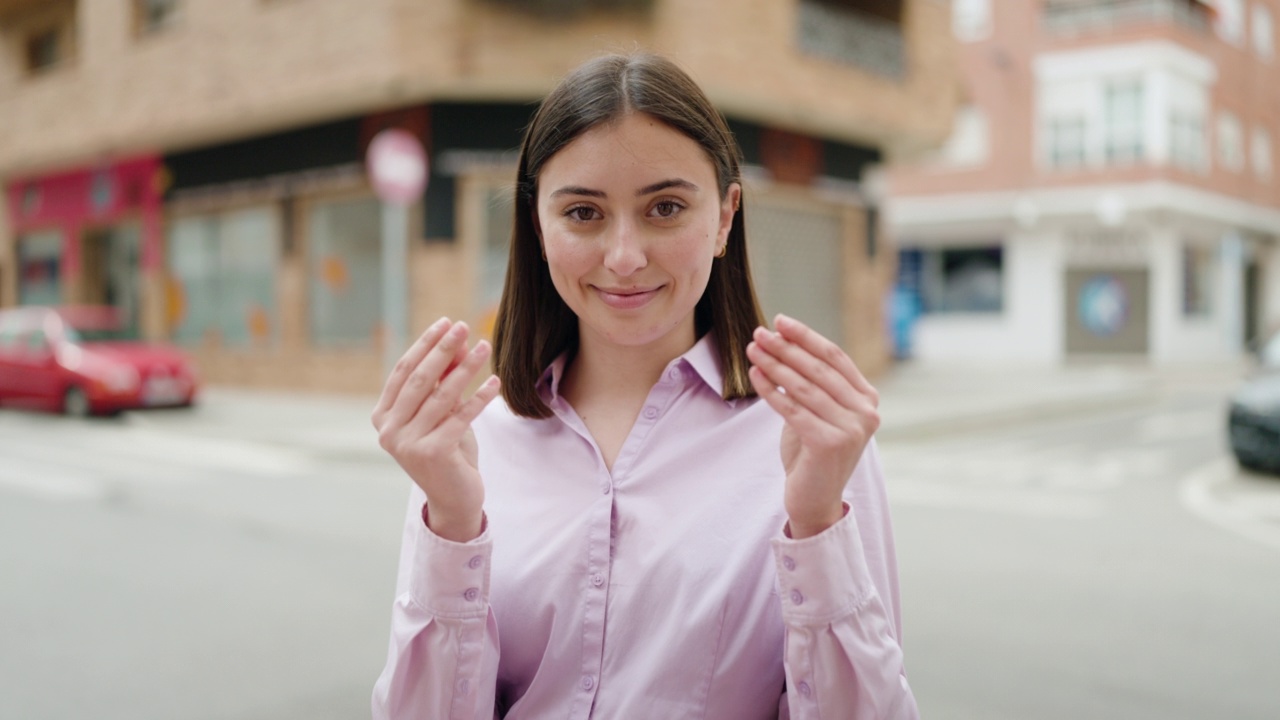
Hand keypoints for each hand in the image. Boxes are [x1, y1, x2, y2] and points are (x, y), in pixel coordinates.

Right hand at [371, 318, 501, 541]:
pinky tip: (494, 382)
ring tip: (484, 347)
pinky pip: (460, 416)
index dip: (425, 345)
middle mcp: (389, 430)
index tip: (446, 324)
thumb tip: (457, 341)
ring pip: (441, 396)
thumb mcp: (442, 411)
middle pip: (419, 379)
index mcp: (382, 416)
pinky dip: (479, 397)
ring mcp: (407, 444)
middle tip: (464, 327)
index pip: (403, 371)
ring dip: (466, 368)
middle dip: (443, 350)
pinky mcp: (432, 453)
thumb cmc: (447, 448)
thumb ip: (444, 379)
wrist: (453, 497)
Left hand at [746, 314, 879, 538]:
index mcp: (867, 399)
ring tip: (753, 350)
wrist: (814, 499)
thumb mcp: (818, 411)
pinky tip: (755, 376)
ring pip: (804, 387)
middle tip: (759, 333)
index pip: (835, 357)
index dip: (806, 337)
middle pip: (819, 369)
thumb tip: (784, 341)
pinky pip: (793, 409)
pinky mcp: (830, 444)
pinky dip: (771, 390)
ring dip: (775, 365)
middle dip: (786, 347)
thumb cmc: (812, 452)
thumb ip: (813, 382)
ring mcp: (851, 430)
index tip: (780, 321)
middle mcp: (866, 413)